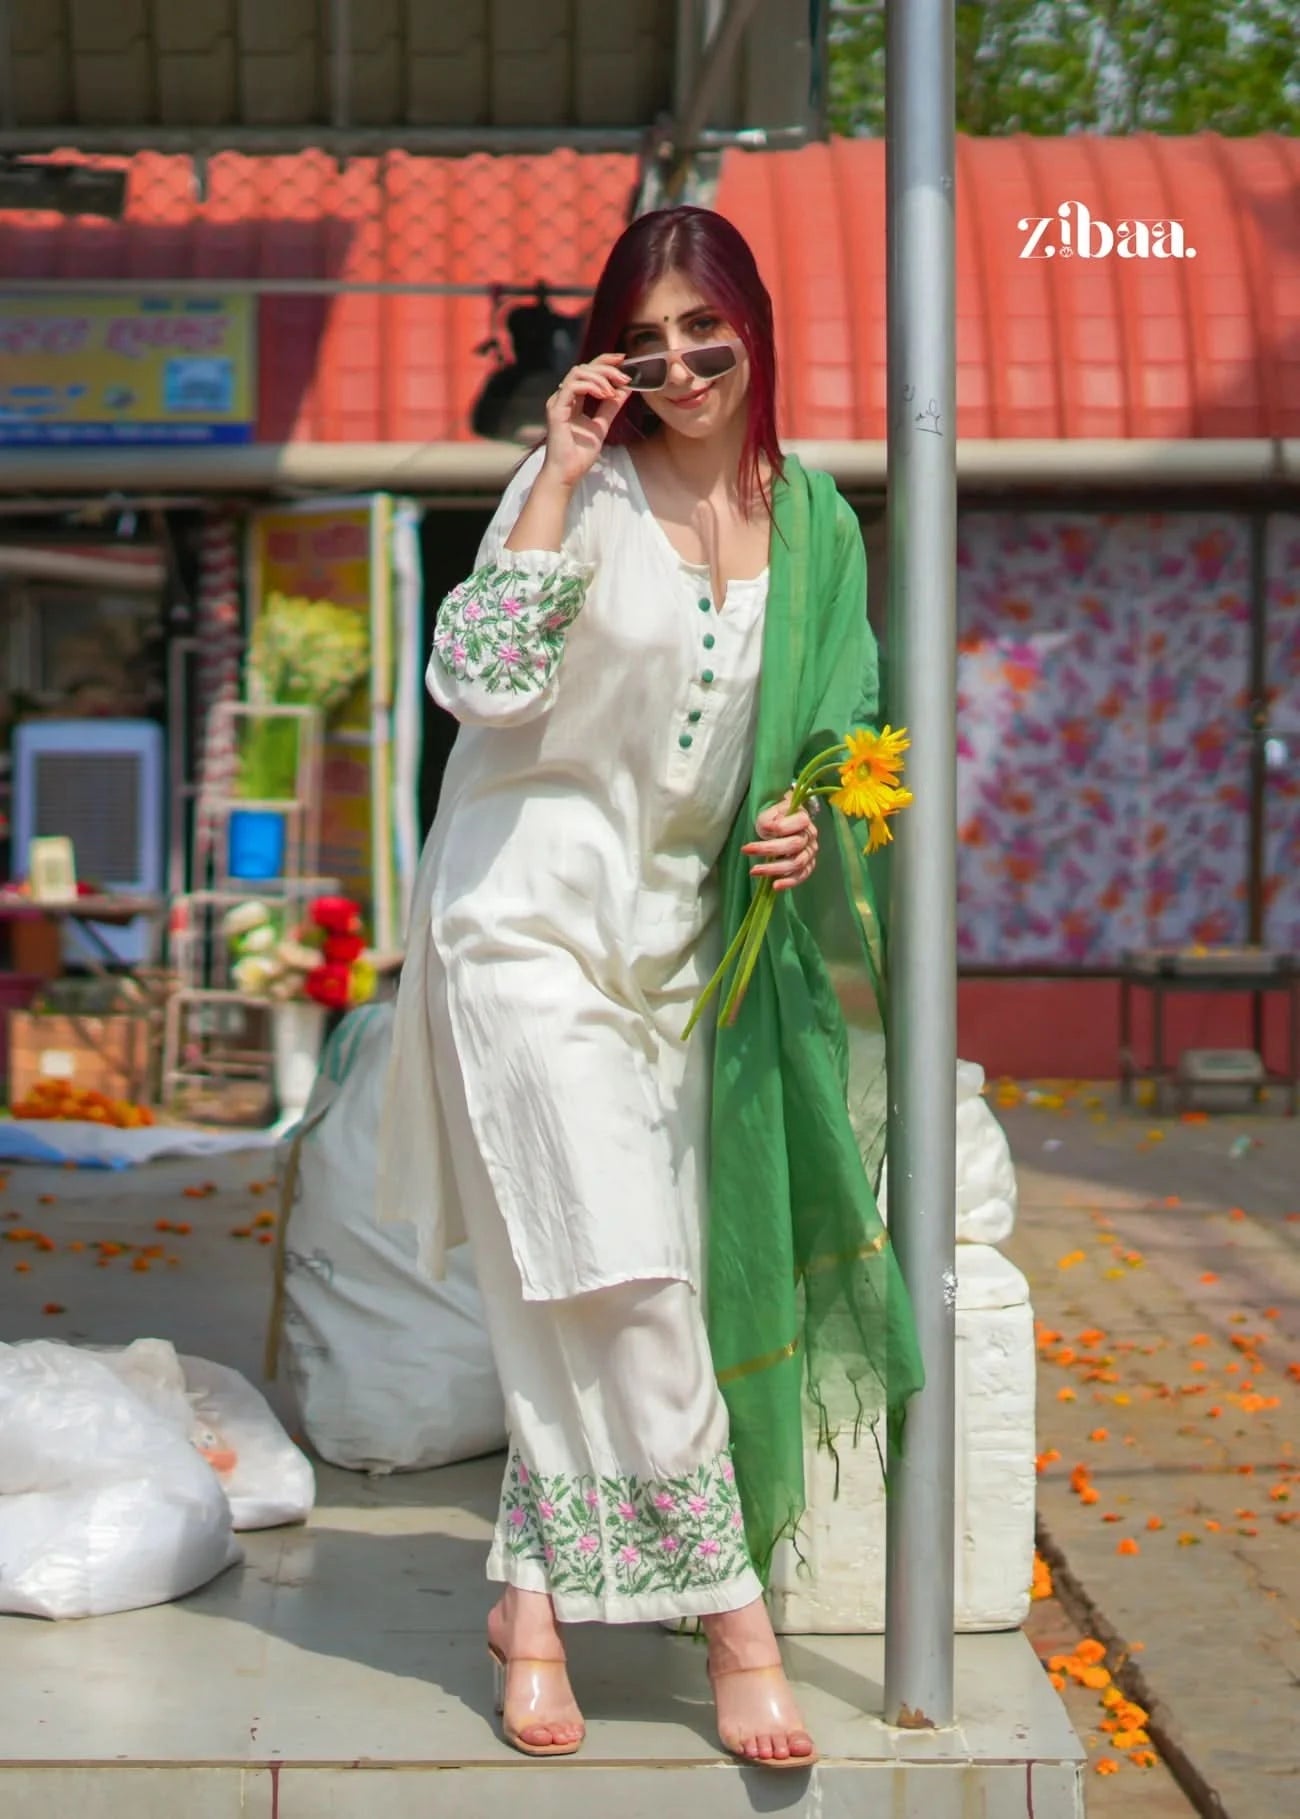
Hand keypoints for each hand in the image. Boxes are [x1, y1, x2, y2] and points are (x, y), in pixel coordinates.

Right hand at [541, 354, 631, 487]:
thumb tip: (625, 390)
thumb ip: (611, 407)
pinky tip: (604, 395)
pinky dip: (591, 386)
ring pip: (578, 372)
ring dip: (600, 377)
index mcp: (573, 399)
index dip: (605, 362)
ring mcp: (558, 402)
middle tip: (625, 378)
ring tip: (613, 391)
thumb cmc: (580, 455)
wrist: (568, 473)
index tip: (624, 360)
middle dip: (607, 368)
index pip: (588, 371)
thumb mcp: (602, 425)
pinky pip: (572, 386)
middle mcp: (564, 397)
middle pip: (584, 367)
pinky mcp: (556, 409)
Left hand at [742, 790, 818, 891]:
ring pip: (796, 863)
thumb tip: (769, 828)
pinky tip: (775, 886)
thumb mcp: (770, 813)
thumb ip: (770, 819)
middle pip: (794, 845)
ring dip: (774, 868)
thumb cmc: (775, 819)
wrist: (783, 827)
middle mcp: (810, 836)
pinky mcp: (807, 866)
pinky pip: (801, 876)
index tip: (763, 828)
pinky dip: (789, 882)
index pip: (799, 822)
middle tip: (747, 850)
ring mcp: (810, 852)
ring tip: (754, 871)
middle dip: (769, 849)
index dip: (782, 827)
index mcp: (804, 818)